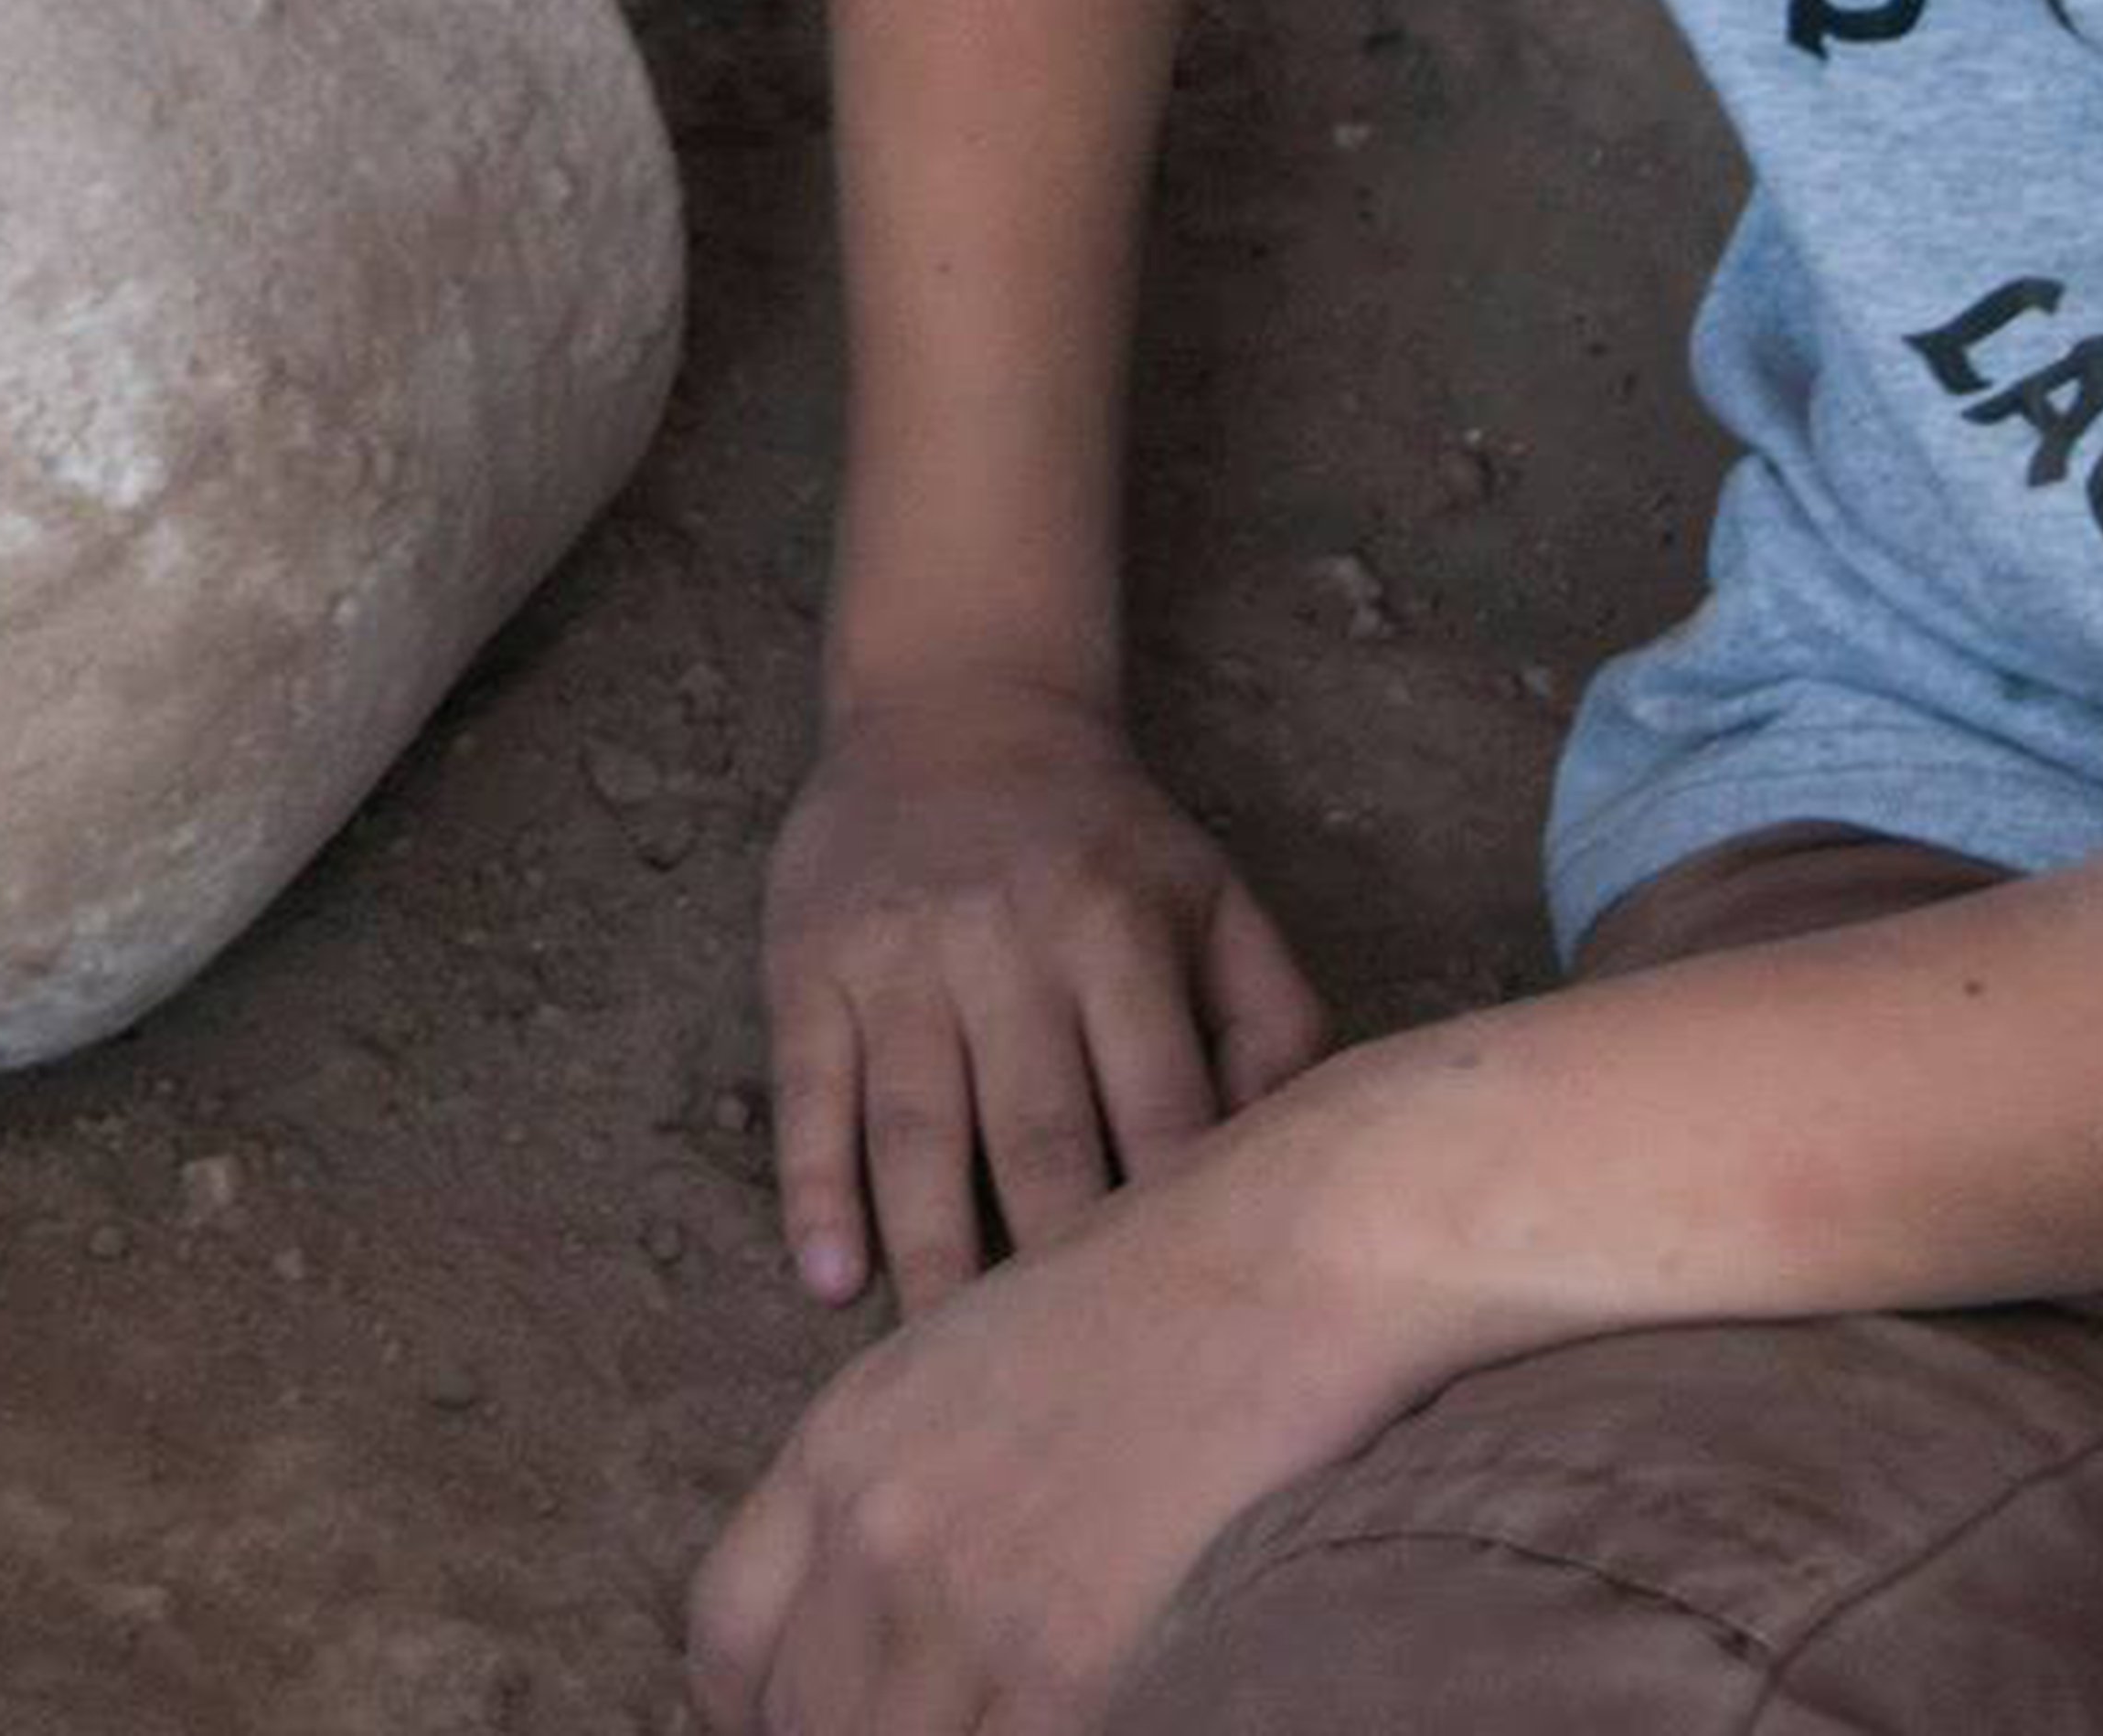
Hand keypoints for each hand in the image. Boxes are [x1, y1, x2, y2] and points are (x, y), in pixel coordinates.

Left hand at [685, 1104, 1445, 1735]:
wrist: (1285, 1262)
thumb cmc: (1160, 1298)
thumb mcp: (970, 1366)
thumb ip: (904, 1485)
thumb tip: (886, 1606)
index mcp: (839, 1448)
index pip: (724, 1637)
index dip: (752, 1709)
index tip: (799, 1724)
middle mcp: (874, 1531)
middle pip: (801, 1719)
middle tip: (927, 1723)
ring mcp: (963, 1604)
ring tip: (1003, 1718)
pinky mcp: (1063, 1664)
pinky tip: (1074, 1720)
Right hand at [760, 675, 1337, 1310]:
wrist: (956, 701)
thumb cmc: (1107, 836)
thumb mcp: (1214, 895)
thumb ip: (1276, 1020)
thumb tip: (1294, 1160)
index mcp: (1121, 930)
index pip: (1160, 1108)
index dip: (1177, 1228)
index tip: (1195, 1340)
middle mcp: (1008, 943)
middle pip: (1038, 1139)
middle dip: (1056, 1275)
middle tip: (1076, 1400)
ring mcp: (899, 957)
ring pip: (917, 1133)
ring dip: (933, 1257)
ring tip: (947, 1370)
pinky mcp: (808, 964)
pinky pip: (808, 1094)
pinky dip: (815, 1190)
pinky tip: (829, 1280)